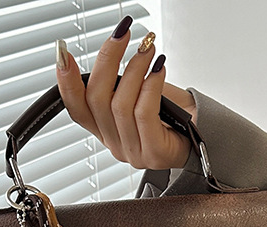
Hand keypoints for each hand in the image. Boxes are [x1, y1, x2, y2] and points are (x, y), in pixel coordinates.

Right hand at [55, 17, 196, 170]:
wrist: (204, 136)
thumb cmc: (172, 116)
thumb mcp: (139, 94)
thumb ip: (120, 82)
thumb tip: (111, 52)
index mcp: (106, 131)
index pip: (76, 108)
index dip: (66, 82)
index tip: (62, 52)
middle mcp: (115, 144)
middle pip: (97, 100)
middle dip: (108, 59)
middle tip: (123, 33)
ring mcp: (133, 152)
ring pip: (121, 105)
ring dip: (135, 68)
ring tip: (148, 48)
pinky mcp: (153, 153)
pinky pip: (143, 114)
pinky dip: (150, 85)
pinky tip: (159, 68)